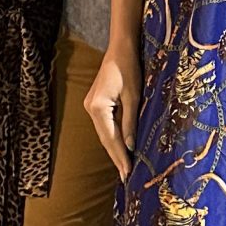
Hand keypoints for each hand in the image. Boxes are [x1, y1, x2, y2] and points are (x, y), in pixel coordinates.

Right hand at [85, 45, 141, 175]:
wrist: (121, 48)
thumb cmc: (129, 68)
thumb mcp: (134, 96)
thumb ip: (130, 122)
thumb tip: (131, 147)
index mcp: (98, 107)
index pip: (111, 138)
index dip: (120, 156)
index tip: (128, 173)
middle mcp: (90, 108)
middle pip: (105, 138)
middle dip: (116, 157)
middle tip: (126, 177)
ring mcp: (91, 106)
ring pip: (104, 133)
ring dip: (115, 150)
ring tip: (125, 168)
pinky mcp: (96, 103)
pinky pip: (105, 125)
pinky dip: (113, 138)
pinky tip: (121, 148)